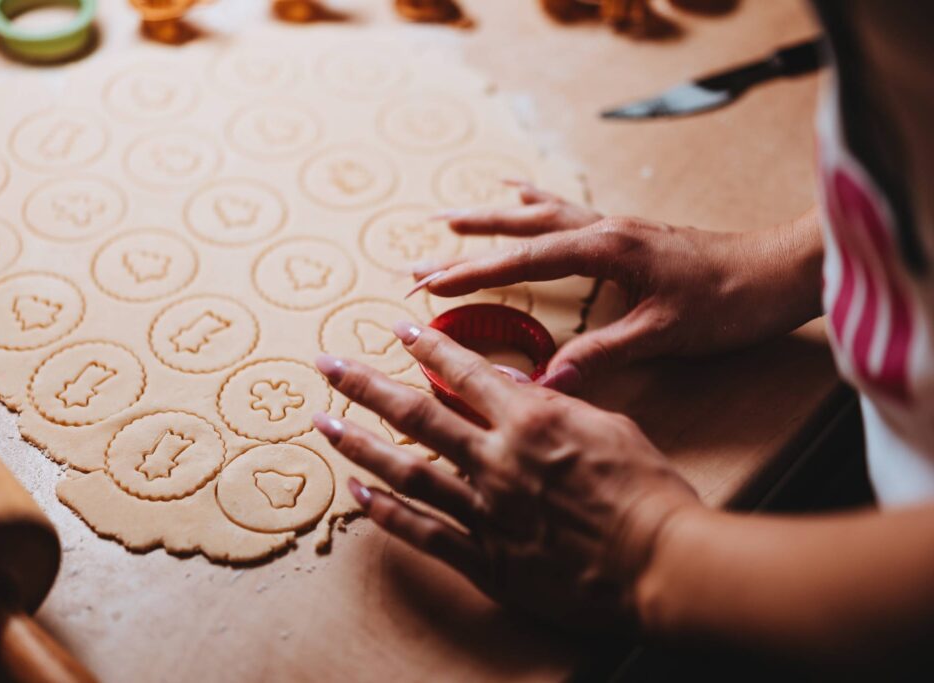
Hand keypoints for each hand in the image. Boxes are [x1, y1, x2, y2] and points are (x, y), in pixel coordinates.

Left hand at [312, 324, 699, 629]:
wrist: (662, 563)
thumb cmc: (647, 491)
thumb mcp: (609, 426)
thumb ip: (555, 404)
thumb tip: (512, 385)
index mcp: (530, 420)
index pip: (465, 373)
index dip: (428, 347)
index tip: (399, 328)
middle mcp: (497, 459)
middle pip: (416, 414)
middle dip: (365, 385)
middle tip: (327, 366)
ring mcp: (486, 510)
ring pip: (406, 470)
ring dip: (359, 444)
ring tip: (324, 424)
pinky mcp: (487, 559)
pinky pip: (423, 532)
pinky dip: (385, 513)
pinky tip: (355, 495)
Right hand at [415, 184, 823, 393]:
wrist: (782, 270)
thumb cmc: (731, 301)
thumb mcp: (666, 334)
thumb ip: (605, 354)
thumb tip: (548, 383)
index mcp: (606, 248)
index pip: (524, 261)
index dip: (474, 275)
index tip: (431, 287)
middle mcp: (604, 228)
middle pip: (521, 230)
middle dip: (469, 245)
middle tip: (422, 258)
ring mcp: (616, 227)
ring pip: (540, 214)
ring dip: (493, 219)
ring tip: (451, 218)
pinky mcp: (628, 233)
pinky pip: (567, 211)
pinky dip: (534, 205)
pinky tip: (520, 196)